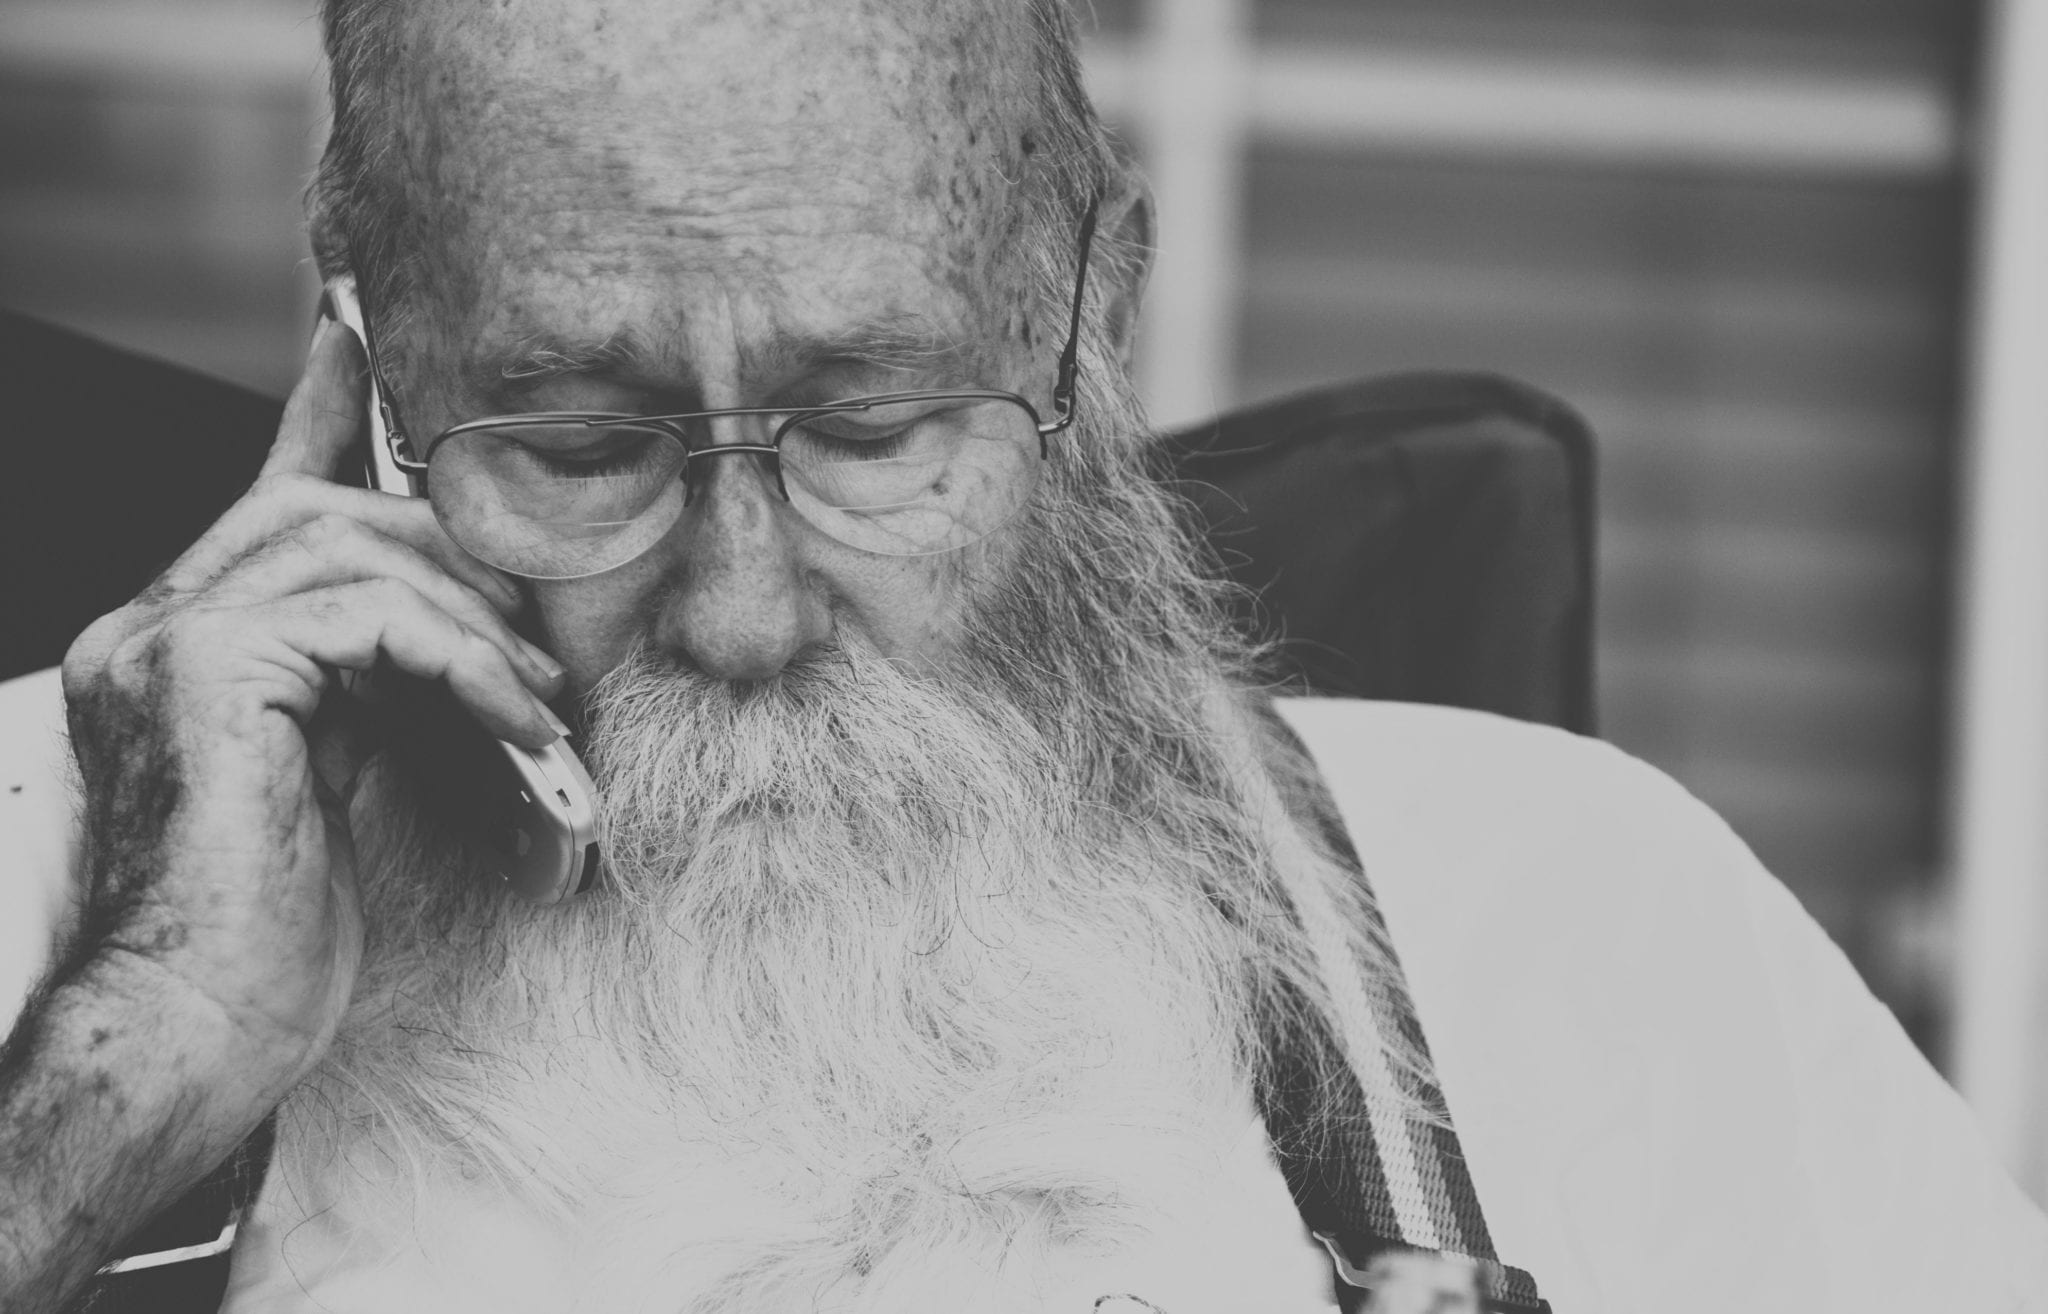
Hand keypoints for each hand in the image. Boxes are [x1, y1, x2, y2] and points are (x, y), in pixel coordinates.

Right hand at [57, 319, 565, 1101]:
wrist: (202, 1023)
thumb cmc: (274, 930)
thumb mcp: (337, 773)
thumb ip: (367, 680)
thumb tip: (461, 625)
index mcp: (180, 639)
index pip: (266, 495)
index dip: (319, 410)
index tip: (359, 340)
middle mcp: (153, 620)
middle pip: (325, 509)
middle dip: (454, 555)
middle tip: (537, 639)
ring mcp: (162, 638)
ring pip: (355, 549)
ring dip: (476, 619)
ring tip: (539, 701)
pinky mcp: (204, 669)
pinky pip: (374, 613)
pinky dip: (466, 659)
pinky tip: (517, 721)